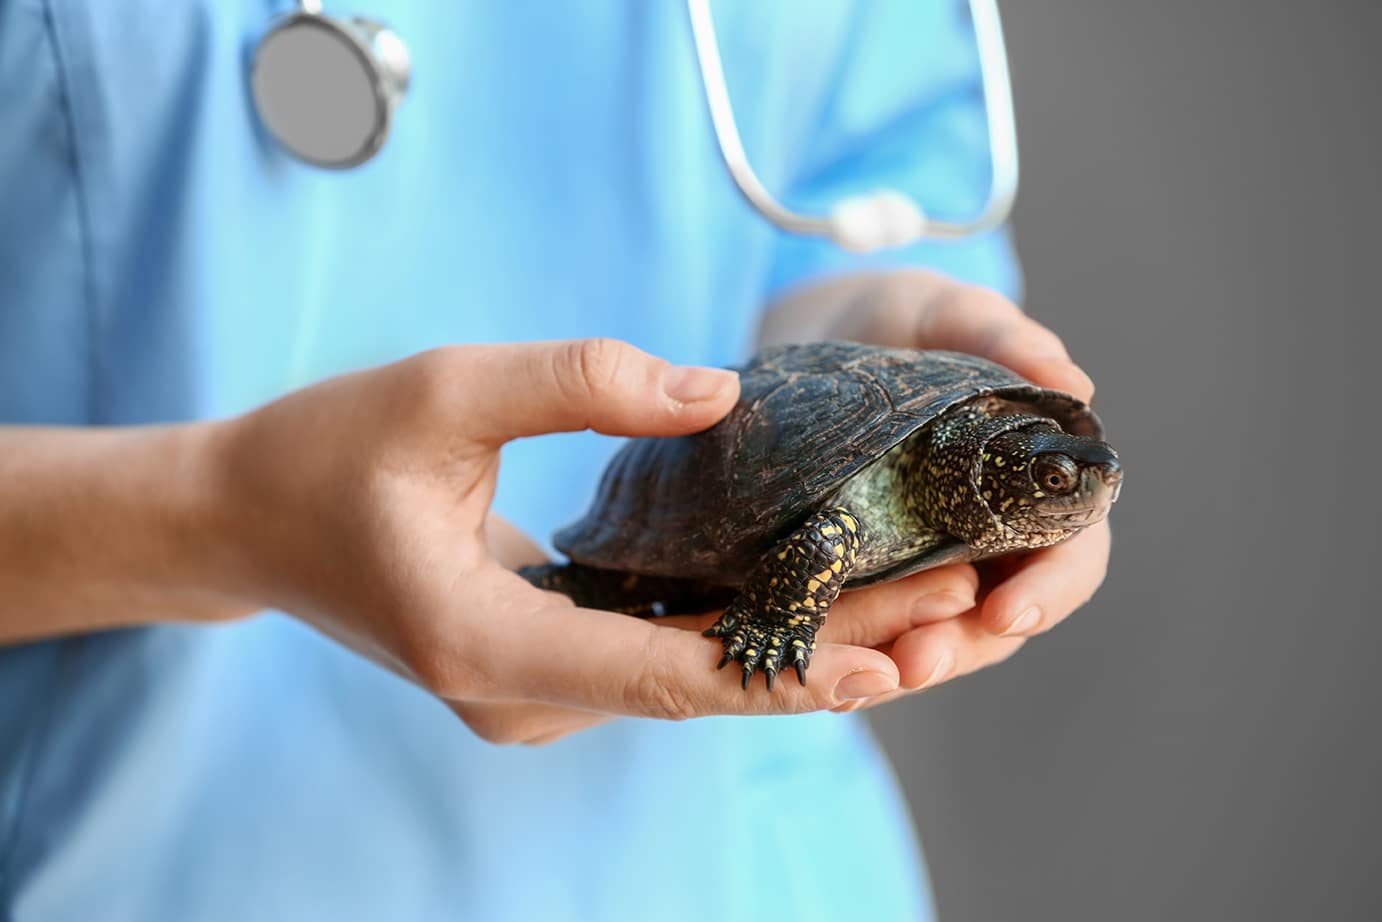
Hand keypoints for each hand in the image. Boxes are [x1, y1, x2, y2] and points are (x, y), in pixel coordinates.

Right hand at [212, 339, 904, 743]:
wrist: (250, 518)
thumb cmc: (327, 452)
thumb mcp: (444, 387)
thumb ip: (579, 382)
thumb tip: (721, 393)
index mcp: (484, 644)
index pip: (662, 673)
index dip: (783, 669)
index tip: (894, 658)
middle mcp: (518, 698)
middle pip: (701, 681)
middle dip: (829, 649)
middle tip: (958, 603)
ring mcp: (533, 695)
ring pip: (691, 676)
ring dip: (800, 639)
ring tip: (925, 593)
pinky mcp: (546, 669)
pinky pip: (661, 656)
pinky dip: (743, 627)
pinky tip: (826, 590)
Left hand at [757, 271, 1111, 706]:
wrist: (825, 332)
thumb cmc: (907, 320)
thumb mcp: (948, 315)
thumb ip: (1003, 337)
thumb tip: (1077, 384)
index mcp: (1039, 485)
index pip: (1070, 554)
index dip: (1049, 590)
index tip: (1008, 613)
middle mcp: (993, 535)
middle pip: (1001, 616)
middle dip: (962, 645)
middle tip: (916, 664)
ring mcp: (930, 559)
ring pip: (935, 630)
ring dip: (905, 659)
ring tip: (862, 680)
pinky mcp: (868, 571)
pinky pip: (872, 620)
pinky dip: (854, 646)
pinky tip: (822, 664)